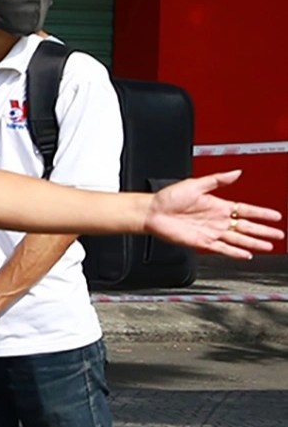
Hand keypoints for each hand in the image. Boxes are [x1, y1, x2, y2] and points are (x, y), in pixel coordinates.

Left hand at [146, 171, 283, 257]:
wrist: (152, 212)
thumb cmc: (168, 197)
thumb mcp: (195, 184)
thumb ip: (217, 180)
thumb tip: (236, 172)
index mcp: (218, 205)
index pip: (245, 210)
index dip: (261, 213)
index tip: (275, 216)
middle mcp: (216, 220)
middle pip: (246, 227)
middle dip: (263, 231)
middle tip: (278, 235)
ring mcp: (210, 231)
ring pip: (238, 239)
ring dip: (253, 243)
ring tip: (268, 246)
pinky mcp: (202, 242)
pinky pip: (222, 248)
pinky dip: (234, 252)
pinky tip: (246, 255)